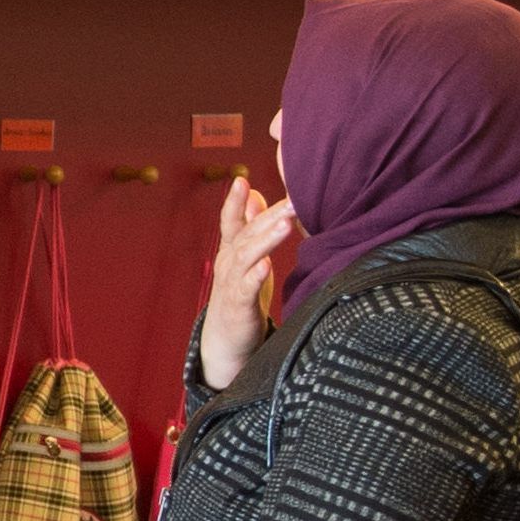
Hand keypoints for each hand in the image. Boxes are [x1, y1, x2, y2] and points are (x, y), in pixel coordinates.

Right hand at [199, 175, 299, 390]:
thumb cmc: (241, 294)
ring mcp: (232, 284)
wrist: (226, 340)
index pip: (231, 222)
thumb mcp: (246, 257)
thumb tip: (254, 193)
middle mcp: (228, 264)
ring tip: (285, 225)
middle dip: (268, 216)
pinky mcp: (239, 306)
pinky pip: (247, 288)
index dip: (234, 202)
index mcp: (231, 251)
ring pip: (247, 257)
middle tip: (293, 200)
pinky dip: (256, 276)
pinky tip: (266, 265)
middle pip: (247, 235)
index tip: (240, 180)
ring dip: (266, 240)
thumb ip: (250, 225)